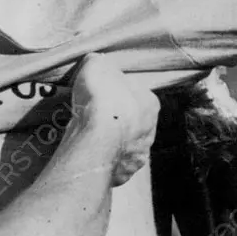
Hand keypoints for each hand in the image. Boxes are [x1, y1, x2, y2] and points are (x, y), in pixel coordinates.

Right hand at [68, 54, 158, 185]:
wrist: (95, 140)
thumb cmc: (100, 98)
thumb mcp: (96, 65)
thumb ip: (98, 63)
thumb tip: (96, 62)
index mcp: (150, 103)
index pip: (136, 93)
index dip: (117, 92)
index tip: (100, 93)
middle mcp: (150, 130)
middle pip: (132, 121)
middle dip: (115, 119)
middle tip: (92, 116)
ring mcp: (138, 155)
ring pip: (124, 145)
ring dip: (110, 141)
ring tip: (86, 137)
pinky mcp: (124, 173)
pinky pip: (112, 164)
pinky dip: (101, 160)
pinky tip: (88, 154)